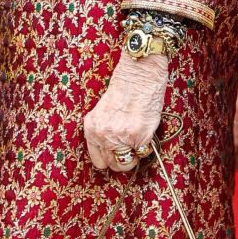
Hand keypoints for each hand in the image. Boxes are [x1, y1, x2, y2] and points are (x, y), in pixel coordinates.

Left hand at [83, 53, 167, 172]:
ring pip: (127, 164)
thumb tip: (112, 150)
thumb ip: (104, 131)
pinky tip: (145, 132)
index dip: (109, 158)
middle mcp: (104, 135)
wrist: (139, 73)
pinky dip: (146, 146)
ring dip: (134, 156)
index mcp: (91, 128)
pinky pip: (143, 153)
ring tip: (137, 142)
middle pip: (112, 164)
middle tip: (129, 148)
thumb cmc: (124, 88)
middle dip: (122, 159)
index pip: (98, 160)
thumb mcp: (103, 111)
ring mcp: (122, 138)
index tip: (116, 153)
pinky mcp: (141, 137)